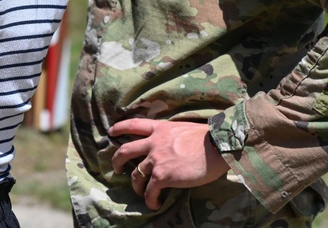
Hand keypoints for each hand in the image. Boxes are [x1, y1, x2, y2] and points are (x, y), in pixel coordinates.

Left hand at [109, 119, 229, 209]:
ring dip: (135, 186)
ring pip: (135, 175)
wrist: (216, 146)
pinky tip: (154, 204)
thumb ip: (171, 135)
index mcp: (159, 129)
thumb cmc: (207, 138)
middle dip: (117, 161)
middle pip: (125, 150)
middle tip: (116, 168)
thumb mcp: (182, 128)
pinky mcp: (162, 176)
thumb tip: (171, 143)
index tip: (111, 132)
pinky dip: (150, 199)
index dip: (119, 128)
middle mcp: (153, 143)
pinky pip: (149, 191)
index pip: (133, 124)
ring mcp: (156, 160)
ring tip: (140, 192)